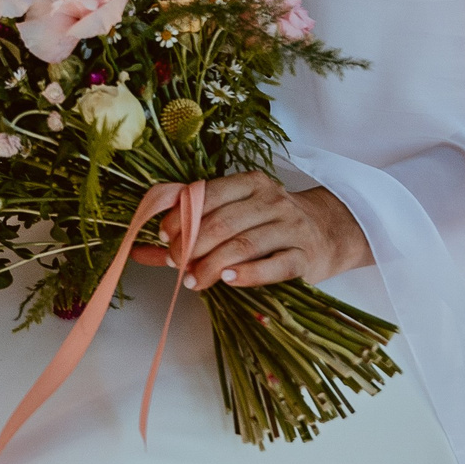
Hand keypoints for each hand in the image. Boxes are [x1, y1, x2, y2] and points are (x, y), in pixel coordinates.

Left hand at [129, 170, 370, 290]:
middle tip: (176, 264)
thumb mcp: (234, 213)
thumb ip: (188, 227)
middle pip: (222, 223)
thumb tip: (135, 247)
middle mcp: (272, 201)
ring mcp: (291, 229)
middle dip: (191, 245)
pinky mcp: (305, 257)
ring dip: (211, 265)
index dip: (179, 218)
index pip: (208, 195)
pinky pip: (274, 266)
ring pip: (244, 245)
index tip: (163, 237)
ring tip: (192, 280)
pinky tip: (227, 280)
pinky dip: (248, 274)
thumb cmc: (269, 224)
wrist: (329, 232)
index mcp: (250, 183)